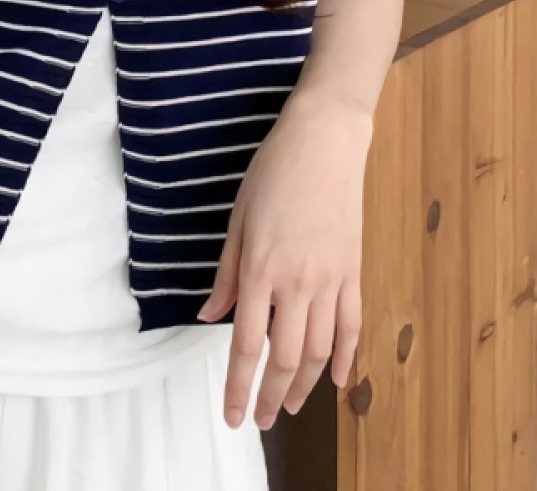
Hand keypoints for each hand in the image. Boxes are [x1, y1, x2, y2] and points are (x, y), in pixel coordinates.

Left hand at [198, 90, 371, 429]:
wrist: (324, 143)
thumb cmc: (272, 173)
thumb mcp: (237, 219)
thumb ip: (225, 274)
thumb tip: (208, 316)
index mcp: (260, 268)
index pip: (246, 343)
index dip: (237, 385)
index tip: (231, 415)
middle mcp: (297, 282)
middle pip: (286, 357)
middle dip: (269, 395)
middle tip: (258, 419)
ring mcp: (331, 278)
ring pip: (321, 349)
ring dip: (305, 385)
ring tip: (288, 406)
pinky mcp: (354, 270)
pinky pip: (352, 324)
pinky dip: (346, 356)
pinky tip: (337, 379)